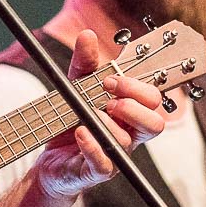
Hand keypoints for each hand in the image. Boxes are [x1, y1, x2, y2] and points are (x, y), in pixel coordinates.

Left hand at [32, 30, 165, 200]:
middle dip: (133, 106)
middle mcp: (129, 135)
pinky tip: (80, 132)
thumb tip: (88, 35)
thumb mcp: (75, 86)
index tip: (112, 79)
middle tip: (108, 98)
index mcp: (130, 113)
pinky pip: (104, 164)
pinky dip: (92, 146)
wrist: (50, 158)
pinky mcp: (97, 171)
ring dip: (109, 124)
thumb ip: (84, 63)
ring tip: (89, 116)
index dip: (137, 87)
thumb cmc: (71, 120)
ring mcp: (116, 155)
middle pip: (155, 124)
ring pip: (128, 141)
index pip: (152, 100)